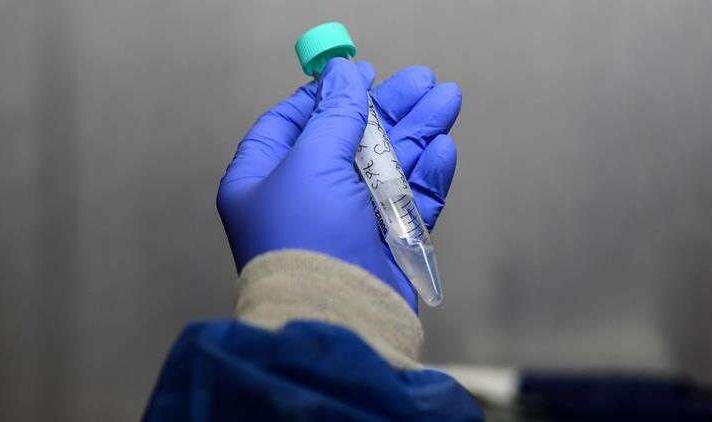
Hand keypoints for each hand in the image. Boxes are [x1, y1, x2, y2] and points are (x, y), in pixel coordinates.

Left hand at [218, 58, 461, 310]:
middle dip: (388, 109)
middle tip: (422, 80)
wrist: (335, 318)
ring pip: (387, 167)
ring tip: (447, 98)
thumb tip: (343, 74)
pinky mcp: (383, 244)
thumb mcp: (311, 162)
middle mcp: (304, 199)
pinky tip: (443, 146)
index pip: (293, 124)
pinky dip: (426, 175)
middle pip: (351, 140)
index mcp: (264, 179)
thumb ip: (334, 115)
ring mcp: (346, 222)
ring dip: (417, 132)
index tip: (360, 73)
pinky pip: (408, 201)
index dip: (327, 95)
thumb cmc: (305, 239)